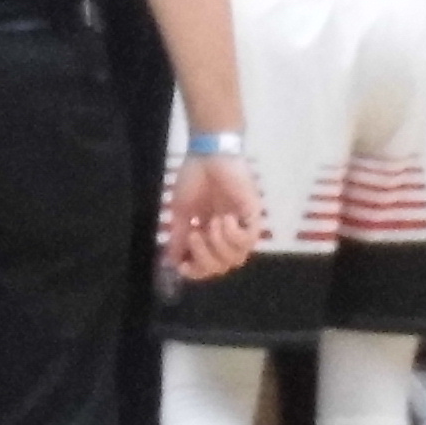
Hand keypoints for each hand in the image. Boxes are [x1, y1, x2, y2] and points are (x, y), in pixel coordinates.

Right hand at [163, 150, 261, 281]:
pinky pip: (249, 239)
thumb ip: (178, 237)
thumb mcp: (181, 212)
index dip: (196, 271)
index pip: (208, 266)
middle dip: (206, 259)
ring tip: (211, 222)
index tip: (182, 265)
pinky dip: (233, 234)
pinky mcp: (253, 213)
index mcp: (211, 234)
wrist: (207, 152)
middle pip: (223, 267)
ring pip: (237, 258)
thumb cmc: (194, 177)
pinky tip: (224, 218)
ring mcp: (242, 224)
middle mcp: (228, 234)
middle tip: (195, 235)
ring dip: (219, 245)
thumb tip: (172, 261)